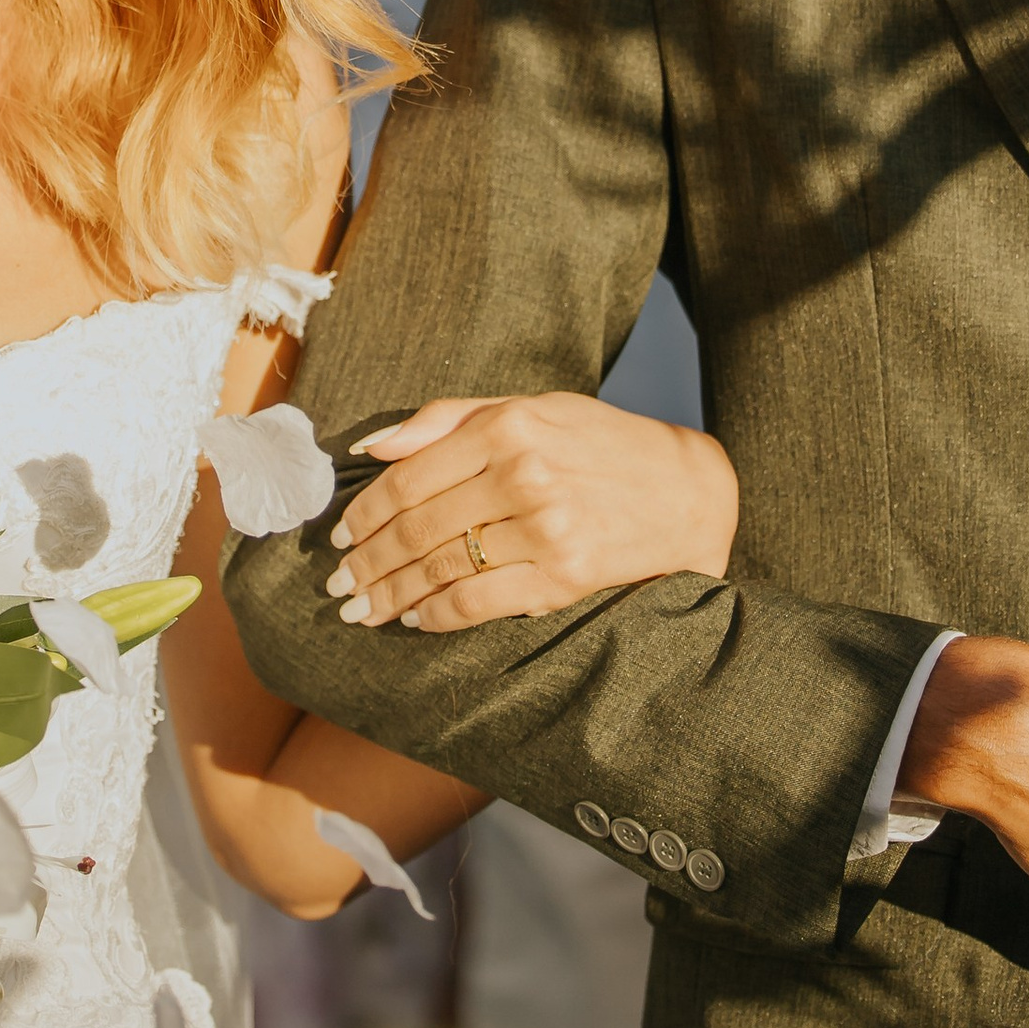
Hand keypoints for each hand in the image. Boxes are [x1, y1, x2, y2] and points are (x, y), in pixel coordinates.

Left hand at [323, 394, 739, 630]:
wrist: (689, 491)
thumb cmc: (602, 444)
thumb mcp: (532, 408)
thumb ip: (449, 419)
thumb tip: (374, 446)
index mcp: (508, 427)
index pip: (409, 477)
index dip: (363, 512)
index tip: (340, 535)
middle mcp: (523, 475)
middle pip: (416, 528)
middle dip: (368, 561)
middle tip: (340, 582)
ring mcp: (545, 528)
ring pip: (440, 569)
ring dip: (391, 594)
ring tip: (363, 608)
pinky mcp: (565, 575)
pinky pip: (478, 602)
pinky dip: (437, 615)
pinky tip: (416, 619)